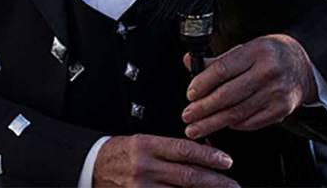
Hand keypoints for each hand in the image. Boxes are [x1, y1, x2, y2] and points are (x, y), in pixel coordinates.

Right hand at [92, 133, 237, 186]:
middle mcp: (145, 167)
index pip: (184, 150)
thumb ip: (170, 149)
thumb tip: (202, 153)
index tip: (227, 161)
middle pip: (187, 176)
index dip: (208, 155)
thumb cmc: (122, 153)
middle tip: (234, 184)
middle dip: (215, 182)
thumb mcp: (144, 142)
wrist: (92, 168)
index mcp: (147, 145)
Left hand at [181, 34, 317, 138]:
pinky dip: (234, 125)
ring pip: (238, 112)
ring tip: (197, 127)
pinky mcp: (281, 110)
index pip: (222, 69)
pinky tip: (222, 125)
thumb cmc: (269, 55)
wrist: (302, 66)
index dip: (203, 83)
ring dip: (213, 122)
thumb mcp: (245, 49)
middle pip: (228, 94)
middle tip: (188, 116)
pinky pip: (251, 122)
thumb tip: (189, 62)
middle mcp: (267, 72)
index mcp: (255, 51)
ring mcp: (276, 93)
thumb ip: (217, 60)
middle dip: (204, 108)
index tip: (190, 94)